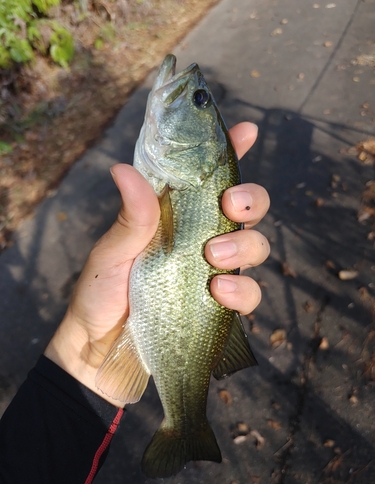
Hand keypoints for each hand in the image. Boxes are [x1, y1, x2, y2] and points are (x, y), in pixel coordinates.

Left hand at [44, 122, 269, 405]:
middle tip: (230, 206)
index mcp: (173, 216)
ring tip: (212, 257)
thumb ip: (129, 218)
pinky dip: (243, 292)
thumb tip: (124, 169)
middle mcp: (199, 238)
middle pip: (247, 208)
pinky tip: (218, 293)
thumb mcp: (110, 253)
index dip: (230, 151)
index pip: (207, 178)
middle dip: (250, 200)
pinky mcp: (218, 306)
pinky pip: (249, 294)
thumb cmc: (100, 294)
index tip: (246, 131)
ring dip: (245, 246)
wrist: (99, 349)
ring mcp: (212, 272)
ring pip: (256, 246)